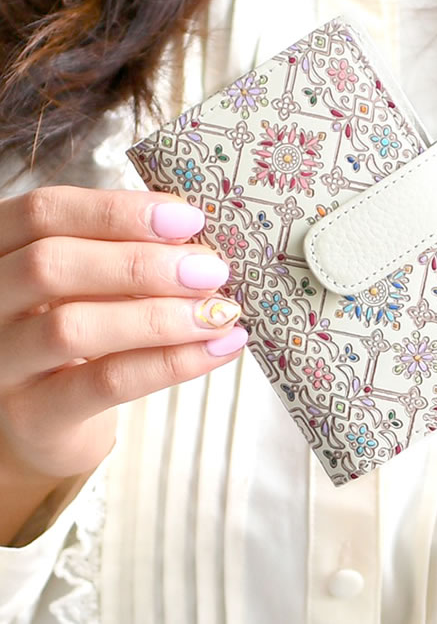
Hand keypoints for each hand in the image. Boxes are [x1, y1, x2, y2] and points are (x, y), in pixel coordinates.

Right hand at [0, 186, 247, 508]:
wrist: (53, 417)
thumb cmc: (84, 330)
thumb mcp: (95, 282)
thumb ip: (129, 254)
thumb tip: (200, 243)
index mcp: (1, 251)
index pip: (45, 212)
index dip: (119, 211)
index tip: (190, 219)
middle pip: (52, 264)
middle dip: (143, 264)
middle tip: (212, 270)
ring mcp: (2, 362)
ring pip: (74, 326)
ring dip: (161, 315)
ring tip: (221, 312)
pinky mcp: (34, 415)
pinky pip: (107, 382)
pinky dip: (174, 362)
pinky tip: (222, 347)